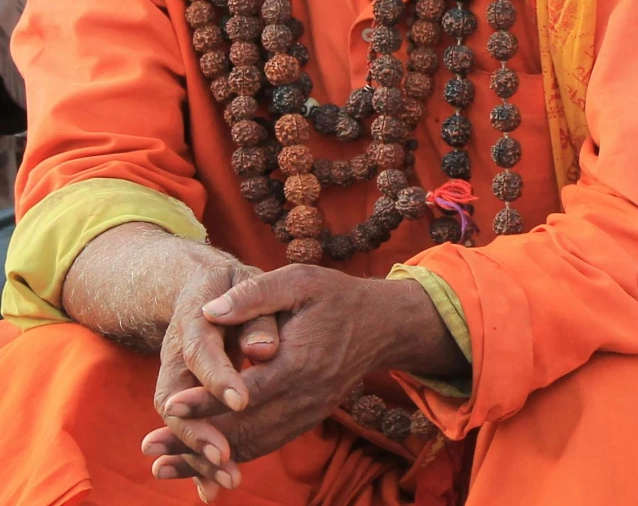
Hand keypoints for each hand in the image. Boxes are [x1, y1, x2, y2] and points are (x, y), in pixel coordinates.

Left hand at [144, 268, 461, 494]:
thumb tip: (209, 310)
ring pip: (254, 444)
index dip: (210, 400)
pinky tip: (198, 463)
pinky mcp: (307, 420)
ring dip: (207, 458)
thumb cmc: (335, 297)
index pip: (251, 390)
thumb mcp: (300, 281)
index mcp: (303, 361)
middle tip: (151, 446)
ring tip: (162, 464)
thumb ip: (255, 295)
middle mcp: (307, 396)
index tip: (172, 405)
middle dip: (195, 440)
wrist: (380, 325)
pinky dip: (231, 456)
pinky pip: (266, 445)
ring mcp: (309, 413)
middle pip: (247, 428)